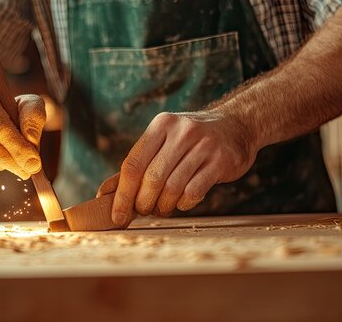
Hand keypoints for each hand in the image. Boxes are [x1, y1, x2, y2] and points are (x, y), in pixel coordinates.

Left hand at [103, 111, 258, 225]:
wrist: (237, 125)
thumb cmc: (191, 140)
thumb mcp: (163, 143)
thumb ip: (135, 167)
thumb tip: (104, 193)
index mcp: (161, 126)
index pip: (132, 164)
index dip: (122, 195)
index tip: (117, 216)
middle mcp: (181, 132)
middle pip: (151, 178)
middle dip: (143, 202)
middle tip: (145, 210)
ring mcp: (203, 145)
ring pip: (172, 187)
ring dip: (163, 205)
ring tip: (162, 208)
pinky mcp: (221, 161)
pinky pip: (194, 191)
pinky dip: (184, 204)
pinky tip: (183, 202)